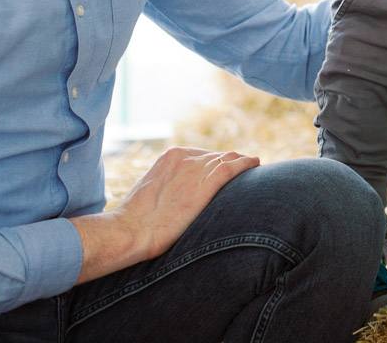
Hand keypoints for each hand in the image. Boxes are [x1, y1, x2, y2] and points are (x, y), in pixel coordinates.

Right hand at [71, 147, 259, 283]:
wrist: (131, 231)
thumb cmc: (137, 222)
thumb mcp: (153, 193)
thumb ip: (169, 187)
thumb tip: (180, 197)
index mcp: (170, 156)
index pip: (203, 155)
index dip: (218, 161)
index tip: (228, 167)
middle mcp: (185, 158)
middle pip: (217, 156)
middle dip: (231, 161)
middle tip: (246, 167)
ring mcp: (194, 170)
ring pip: (227, 160)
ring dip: (242, 162)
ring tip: (254, 165)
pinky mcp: (204, 185)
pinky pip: (232, 169)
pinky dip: (246, 164)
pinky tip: (255, 164)